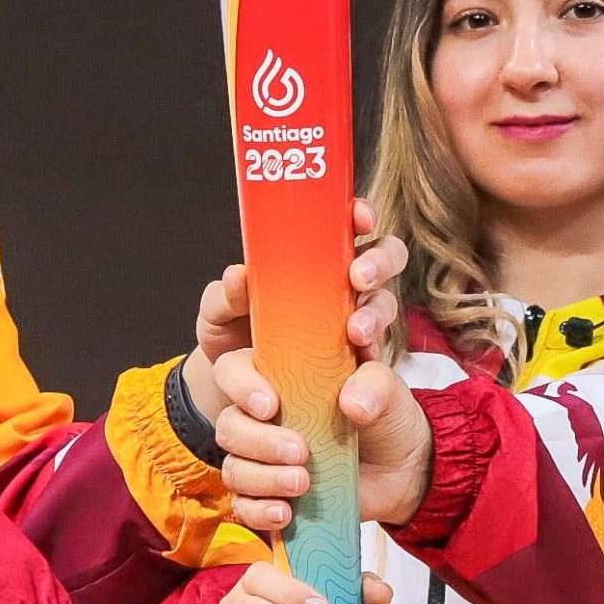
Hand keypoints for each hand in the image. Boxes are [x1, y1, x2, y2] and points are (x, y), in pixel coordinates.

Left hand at [180, 205, 406, 437]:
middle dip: (379, 262)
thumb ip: (224, 294)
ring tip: (356, 331)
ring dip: (376, 313)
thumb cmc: (230, 332)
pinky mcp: (356, 360)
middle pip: (383, 258)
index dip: (361, 215)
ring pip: (384, 304)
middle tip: (359, 278)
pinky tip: (360, 359)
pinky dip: (372, 354)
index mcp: (313, 256)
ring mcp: (353, 320)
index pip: (348, 224)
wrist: (232, 387)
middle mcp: (341, 283)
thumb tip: (239, 277)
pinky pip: (376, 354)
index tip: (361, 220)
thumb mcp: (219, 311)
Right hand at [204, 348, 434, 534]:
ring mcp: (262, 459)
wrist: (402, 467)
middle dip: (259, 442)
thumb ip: (373, 383)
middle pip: (229, 425)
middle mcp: (262, 418)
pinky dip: (260, 511)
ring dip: (263, 479)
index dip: (241, 386)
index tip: (270, 406)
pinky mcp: (269, 495)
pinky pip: (243, 507)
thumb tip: (351, 402)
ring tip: (303, 483)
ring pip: (233, 468)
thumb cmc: (385, 416)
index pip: (233, 370)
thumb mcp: (387, 390)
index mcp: (279, 379)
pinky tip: (286, 513)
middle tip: (300, 452)